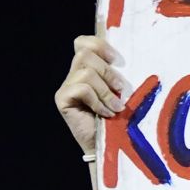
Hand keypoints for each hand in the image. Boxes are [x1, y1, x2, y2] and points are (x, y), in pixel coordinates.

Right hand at [55, 34, 128, 155]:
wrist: (109, 146)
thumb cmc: (120, 118)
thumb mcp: (122, 91)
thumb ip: (119, 74)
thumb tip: (127, 62)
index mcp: (89, 69)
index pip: (83, 43)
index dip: (99, 45)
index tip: (117, 59)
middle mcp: (74, 74)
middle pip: (84, 54)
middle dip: (107, 71)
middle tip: (121, 88)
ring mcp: (67, 87)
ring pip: (85, 72)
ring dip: (106, 90)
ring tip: (116, 107)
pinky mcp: (62, 99)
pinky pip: (81, 89)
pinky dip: (98, 101)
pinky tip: (105, 113)